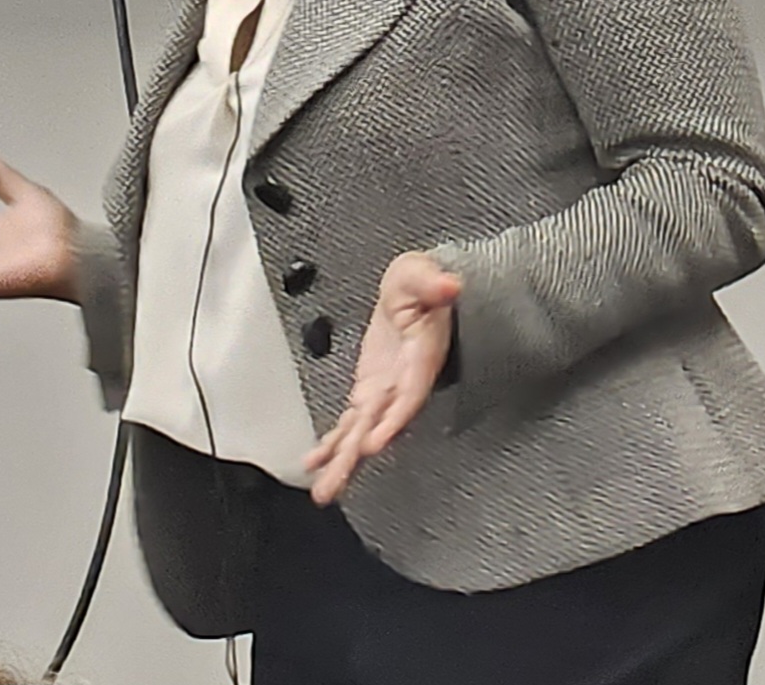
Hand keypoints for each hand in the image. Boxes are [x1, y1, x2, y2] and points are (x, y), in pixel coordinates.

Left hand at [305, 251, 460, 503]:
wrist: (418, 294)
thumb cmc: (421, 285)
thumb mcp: (423, 274)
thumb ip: (434, 283)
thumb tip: (449, 286)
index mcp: (421, 356)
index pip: (410, 393)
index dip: (394, 419)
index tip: (374, 443)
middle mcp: (403, 383)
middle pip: (380, 425)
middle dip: (356, 456)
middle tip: (333, 485)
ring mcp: (385, 391)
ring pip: (362, 432)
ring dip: (342, 462)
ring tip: (324, 490)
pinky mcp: (370, 391)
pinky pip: (351, 422)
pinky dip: (332, 443)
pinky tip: (315, 463)